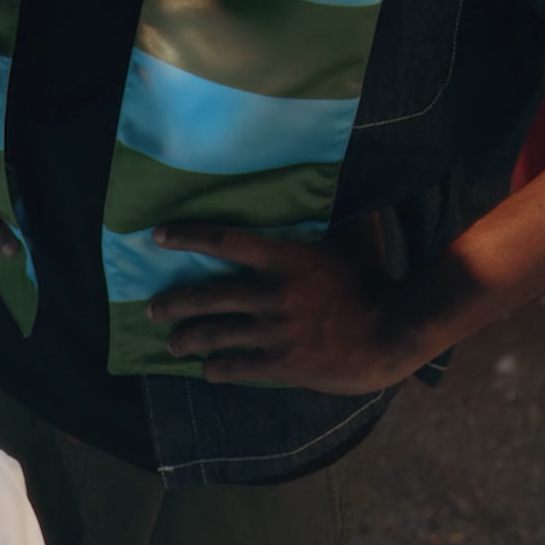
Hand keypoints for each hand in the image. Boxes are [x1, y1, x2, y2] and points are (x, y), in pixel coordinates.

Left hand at [144, 221, 423, 394]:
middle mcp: (272, 294)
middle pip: (206, 296)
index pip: (226, 241)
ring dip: (186, 340)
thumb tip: (340, 174)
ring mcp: (274, 331)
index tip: (158, 236)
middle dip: (172, 304)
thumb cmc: (377, 278)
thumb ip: (338, 211)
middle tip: (151, 310)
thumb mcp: (356, 235)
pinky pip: (237, 368)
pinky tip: (207, 370)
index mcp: (286, 259)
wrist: (393, 331)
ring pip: (214, 334)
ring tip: (172, 344)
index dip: (188, 237)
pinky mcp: (281, 364)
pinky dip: (217, 369)